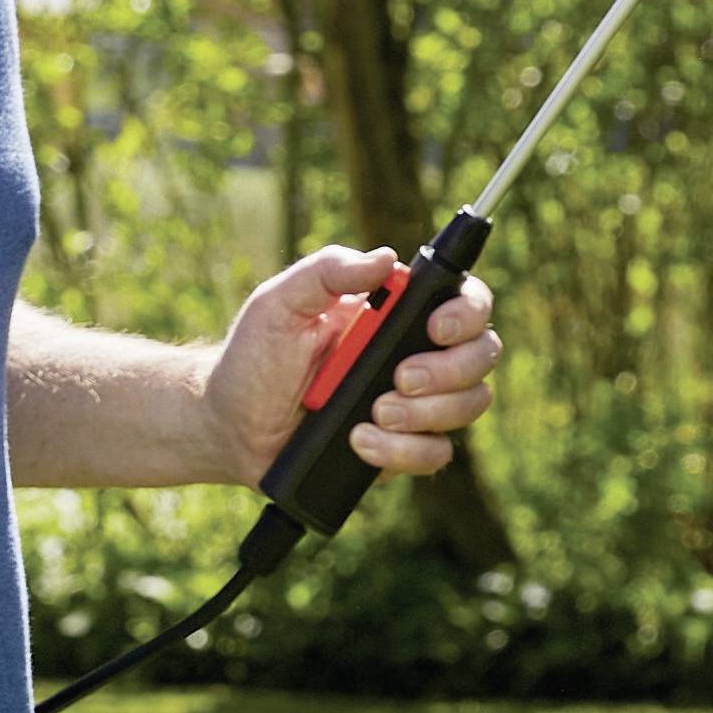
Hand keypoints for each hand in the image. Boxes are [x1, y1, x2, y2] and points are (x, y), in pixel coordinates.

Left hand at [199, 244, 503, 486]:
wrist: (231, 427)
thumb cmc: (255, 357)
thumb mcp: (280, 303)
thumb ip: (328, 270)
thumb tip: (387, 259)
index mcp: (395, 313)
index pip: (463, 299)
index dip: (466, 312)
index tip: (434, 327)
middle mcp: (416, 354)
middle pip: (481, 355)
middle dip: (448, 371)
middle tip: (397, 379)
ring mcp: (415, 404)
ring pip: (467, 406)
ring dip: (425, 414)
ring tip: (370, 416)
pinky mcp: (402, 448)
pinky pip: (435, 454)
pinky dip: (403, 451)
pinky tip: (360, 443)